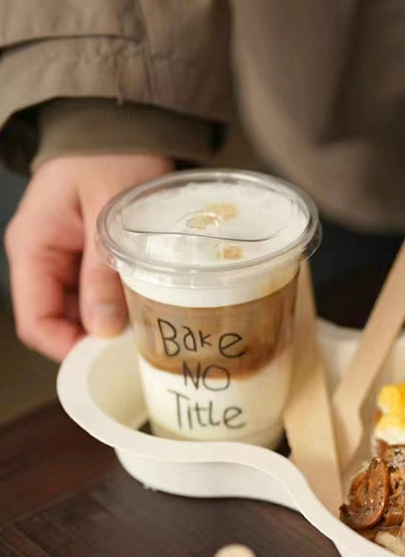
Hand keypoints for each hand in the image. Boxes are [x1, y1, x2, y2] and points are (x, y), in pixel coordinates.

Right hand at [6, 154, 173, 360]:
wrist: (126, 125)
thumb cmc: (114, 155)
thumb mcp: (110, 213)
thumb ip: (103, 271)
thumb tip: (101, 329)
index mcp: (34, 247)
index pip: (36, 320)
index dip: (67, 349)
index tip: (106, 361)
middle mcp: (45, 258)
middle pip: (61, 321)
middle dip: (95, 340)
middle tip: (139, 349)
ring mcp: (69, 258)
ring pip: (84, 312)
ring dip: (112, 324)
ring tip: (148, 331)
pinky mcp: (92, 256)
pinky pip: (101, 294)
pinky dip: (122, 305)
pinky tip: (148, 309)